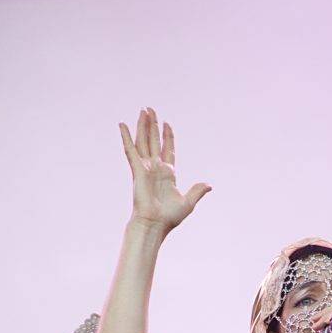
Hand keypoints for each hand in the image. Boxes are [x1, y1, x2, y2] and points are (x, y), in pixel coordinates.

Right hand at [119, 107, 211, 235]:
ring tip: (143, 110)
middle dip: (153, 125)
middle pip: (153, 141)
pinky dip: (126, 137)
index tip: (167, 123)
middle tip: (150, 109)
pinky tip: (122, 125)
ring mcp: (145, 167)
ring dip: (143, 125)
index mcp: (168, 174)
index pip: (167, 149)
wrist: (155, 223)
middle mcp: (156, 168)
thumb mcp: (188, 202)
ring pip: (143, 141)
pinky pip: (130, 149)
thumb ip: (197, 191)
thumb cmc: (169, 217)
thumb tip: (209, 185)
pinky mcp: (137, 169)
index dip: (167, 136)